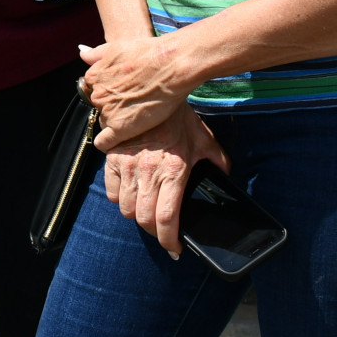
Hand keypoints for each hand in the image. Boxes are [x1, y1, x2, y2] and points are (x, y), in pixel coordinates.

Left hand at [80, 35, 197, 151]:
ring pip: (106, 122)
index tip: (121, 94)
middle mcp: (96, 94)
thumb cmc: (147, 53)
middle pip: (100, 107)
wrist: (169, 65)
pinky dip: (107, 144)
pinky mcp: (120, 127)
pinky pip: (105, 141)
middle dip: (113, 106)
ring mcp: (107, 111)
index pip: (95, 91)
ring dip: (117, 121)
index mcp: (94, 76)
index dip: (109, 94)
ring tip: (135, 117)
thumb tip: (82, 53)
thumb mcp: (116, 47)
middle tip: (132, 103)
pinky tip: (114, 144)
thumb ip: (96, 53)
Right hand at [100, 103, 229, 257]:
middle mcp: (148, 171)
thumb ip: (217, 162)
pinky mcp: (113, 158)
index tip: (175, 249)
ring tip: (147, 213)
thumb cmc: (180, 117)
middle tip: (163, 233)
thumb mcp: (205, 140)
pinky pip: (111, 192)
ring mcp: (127, 165)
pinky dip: (120, 199)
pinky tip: (131, 195)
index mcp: (173, 171)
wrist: (153, 88)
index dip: (169, 241)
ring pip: (126, 209)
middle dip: (154, 233)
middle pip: (144, 220)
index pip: (166, 219)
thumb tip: (225, 177)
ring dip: (137, 216)